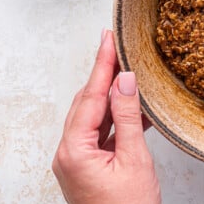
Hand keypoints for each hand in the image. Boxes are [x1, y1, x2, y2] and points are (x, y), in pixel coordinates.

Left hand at [52, 30, 160, 203]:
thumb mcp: (134, 159)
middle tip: (117, 48)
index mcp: (74, 150)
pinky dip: (117, 117)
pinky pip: (101, 131)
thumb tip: (126, 81)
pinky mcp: (88, 164)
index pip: (91, 96)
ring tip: (127, 71)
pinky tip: (135, 107)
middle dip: (103, 73)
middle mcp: (68, 153)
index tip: (108, 39)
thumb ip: (129, 117)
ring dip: (112, 94)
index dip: (102, 64)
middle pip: (87, 101)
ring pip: (94, 115)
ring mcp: (77, 159)